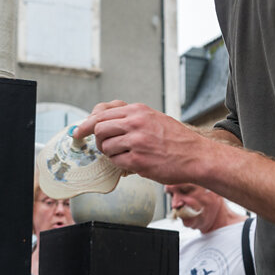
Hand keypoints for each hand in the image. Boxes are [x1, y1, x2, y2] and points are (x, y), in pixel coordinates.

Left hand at [73, 101, 209, 184]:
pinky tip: (132, 163)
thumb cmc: (174, 138)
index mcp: (137, 110)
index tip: (78, 132)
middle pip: (98, 128)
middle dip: (96, 140)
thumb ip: (128, 116)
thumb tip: (99, 118)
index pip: (100, 113)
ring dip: (109, 153)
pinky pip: (115, 162)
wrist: (196, 156)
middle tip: (102, 146)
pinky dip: (119, 164)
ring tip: (124, 155)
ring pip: (105, 147)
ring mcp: (136, 142)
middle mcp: (135, 123)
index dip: (86, 124)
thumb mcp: (152, 117)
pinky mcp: (138, 161)